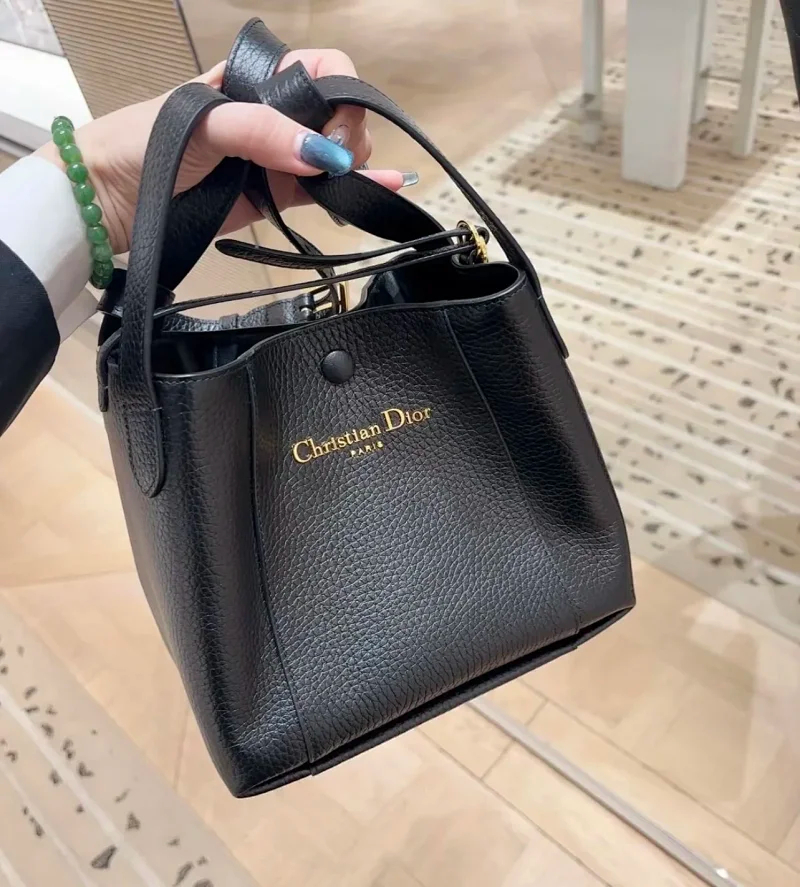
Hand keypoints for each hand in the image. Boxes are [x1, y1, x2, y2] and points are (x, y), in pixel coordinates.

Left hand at [36, 50, 409, 253]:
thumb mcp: (203, 123)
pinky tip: (382, 189)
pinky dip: (354, 191)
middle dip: (346, 136)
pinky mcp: (276, 197)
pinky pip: (323, 192)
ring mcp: (277, 158)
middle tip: (326, 164)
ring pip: (335, 155)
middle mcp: (275, 116)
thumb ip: (261, 131)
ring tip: (334, 184)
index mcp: (258, 81)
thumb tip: (321, 156)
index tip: (329, 131)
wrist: (109, 200)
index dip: (340, 96)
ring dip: (351, 166)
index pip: (322, 71)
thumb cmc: (144, 145)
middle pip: (339, 115)